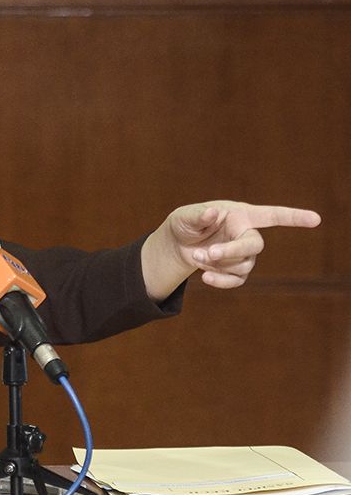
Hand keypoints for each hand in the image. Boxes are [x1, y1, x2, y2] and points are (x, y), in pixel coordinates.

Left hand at [142, 201, 320, 299]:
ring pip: (244, 265)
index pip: (272, 216)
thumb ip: (198, 215)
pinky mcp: (235, 271)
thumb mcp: (185, 216)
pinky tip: (204, 277)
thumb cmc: (185, 223)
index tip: (315, 219)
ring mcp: (243, 254)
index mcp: (240, 215)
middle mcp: (246, 234)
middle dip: (233, 252)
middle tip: (210, 253)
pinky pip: (237, 280)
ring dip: (219, 264)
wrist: (178, 244)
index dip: (294, 217)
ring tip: (196, 256)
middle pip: (255, 246)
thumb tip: (212, 213)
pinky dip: (220, 281)